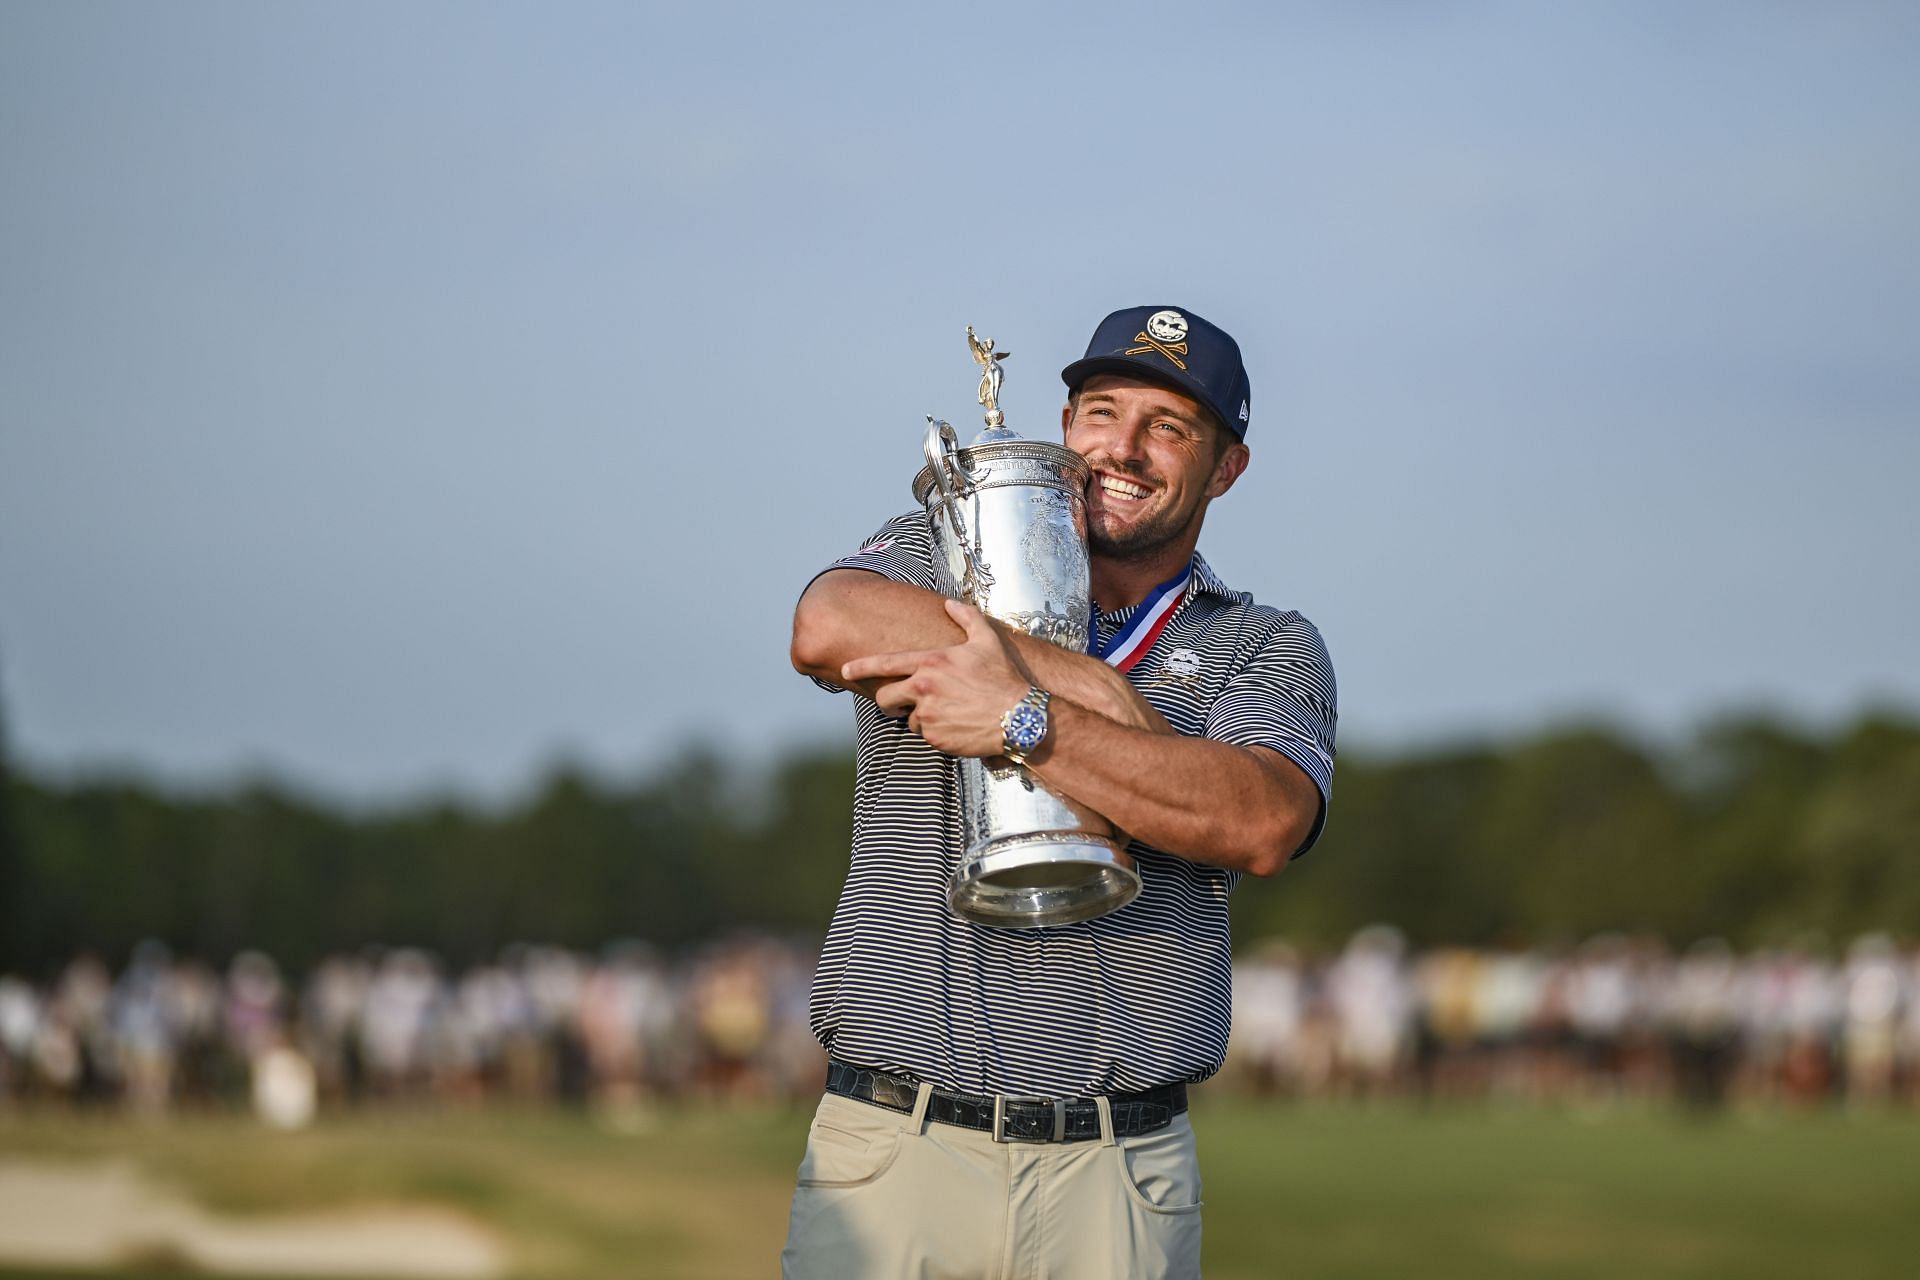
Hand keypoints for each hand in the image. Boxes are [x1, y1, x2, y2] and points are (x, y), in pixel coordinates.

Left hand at [840, 599, 1032, 756]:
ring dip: (921, 718)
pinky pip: (926, 735)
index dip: (861, 667)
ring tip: (949, 713)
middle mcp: (924, 688)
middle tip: (902, 704)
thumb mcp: (987, 640)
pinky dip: (937, 733)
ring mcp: (928, 714)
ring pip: (909, 719)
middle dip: (889, 702)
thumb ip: (966, 617)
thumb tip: (949, 604)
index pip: (886, 663)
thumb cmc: (1003, 677)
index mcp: (931, 662)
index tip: (844, 671)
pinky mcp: (935, 737)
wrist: (1018, 716)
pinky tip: (957, 726)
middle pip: (886, 698)